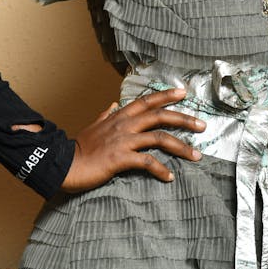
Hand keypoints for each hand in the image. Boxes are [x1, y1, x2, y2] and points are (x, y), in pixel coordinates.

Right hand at [60, 88, 205, 192]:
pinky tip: (169, 176)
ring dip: (181, 146)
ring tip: (196, 155)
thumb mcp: (94, 125)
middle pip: (160, 116)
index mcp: (120, 116)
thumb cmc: (80, 147)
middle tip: (202, 125)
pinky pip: (146, 161)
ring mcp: (124, 140)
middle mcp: (125, 124)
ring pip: (159, 137)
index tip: (183, 92)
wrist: (65, 164)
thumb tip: (113, 104)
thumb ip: (106, 114)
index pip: (147, 100)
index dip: (166, 95)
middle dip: (184, 119)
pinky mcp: (120, 158)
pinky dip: (160, 169)